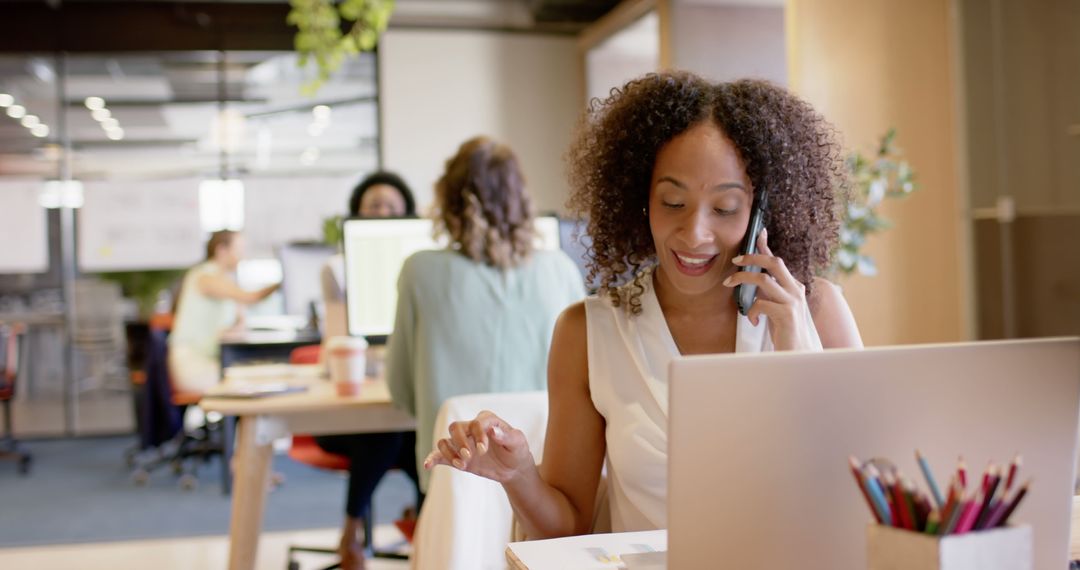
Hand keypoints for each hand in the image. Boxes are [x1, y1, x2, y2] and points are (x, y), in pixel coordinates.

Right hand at [424, 411, 533, 483]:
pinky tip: (428, 465)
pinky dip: (433, 458)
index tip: (484, 450)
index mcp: (487, 420)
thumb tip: (492, 430)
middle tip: (468, 456)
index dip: (478, 435)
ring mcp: (463, 443)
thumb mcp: (518, 443)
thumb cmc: (517, 450)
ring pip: (445, 441)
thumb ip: (507, 436)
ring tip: (461, 465)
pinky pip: (440, 455)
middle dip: (460, 442)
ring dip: (449, 453)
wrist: (513, 467)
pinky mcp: (457, 456)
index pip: (476, 423)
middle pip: (456, 428)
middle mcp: (472, 429)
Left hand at [723, 228, 817, 350]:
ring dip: (742, 279)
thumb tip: (753, 281)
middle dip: (752, 257)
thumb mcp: (776, 309)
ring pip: (763, 279)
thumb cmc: (786, 333)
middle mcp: (795, 290)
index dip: (766, 246)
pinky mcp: (787, 315)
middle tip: (735, 260)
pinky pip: (760, 304)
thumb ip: (768, 294)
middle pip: (773, 262)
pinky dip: (751, 311)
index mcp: (793, 287)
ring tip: (729, 285)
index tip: (758, 232)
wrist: (800, 355)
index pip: (777, 261)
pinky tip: (752, 321)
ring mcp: (792, 302)